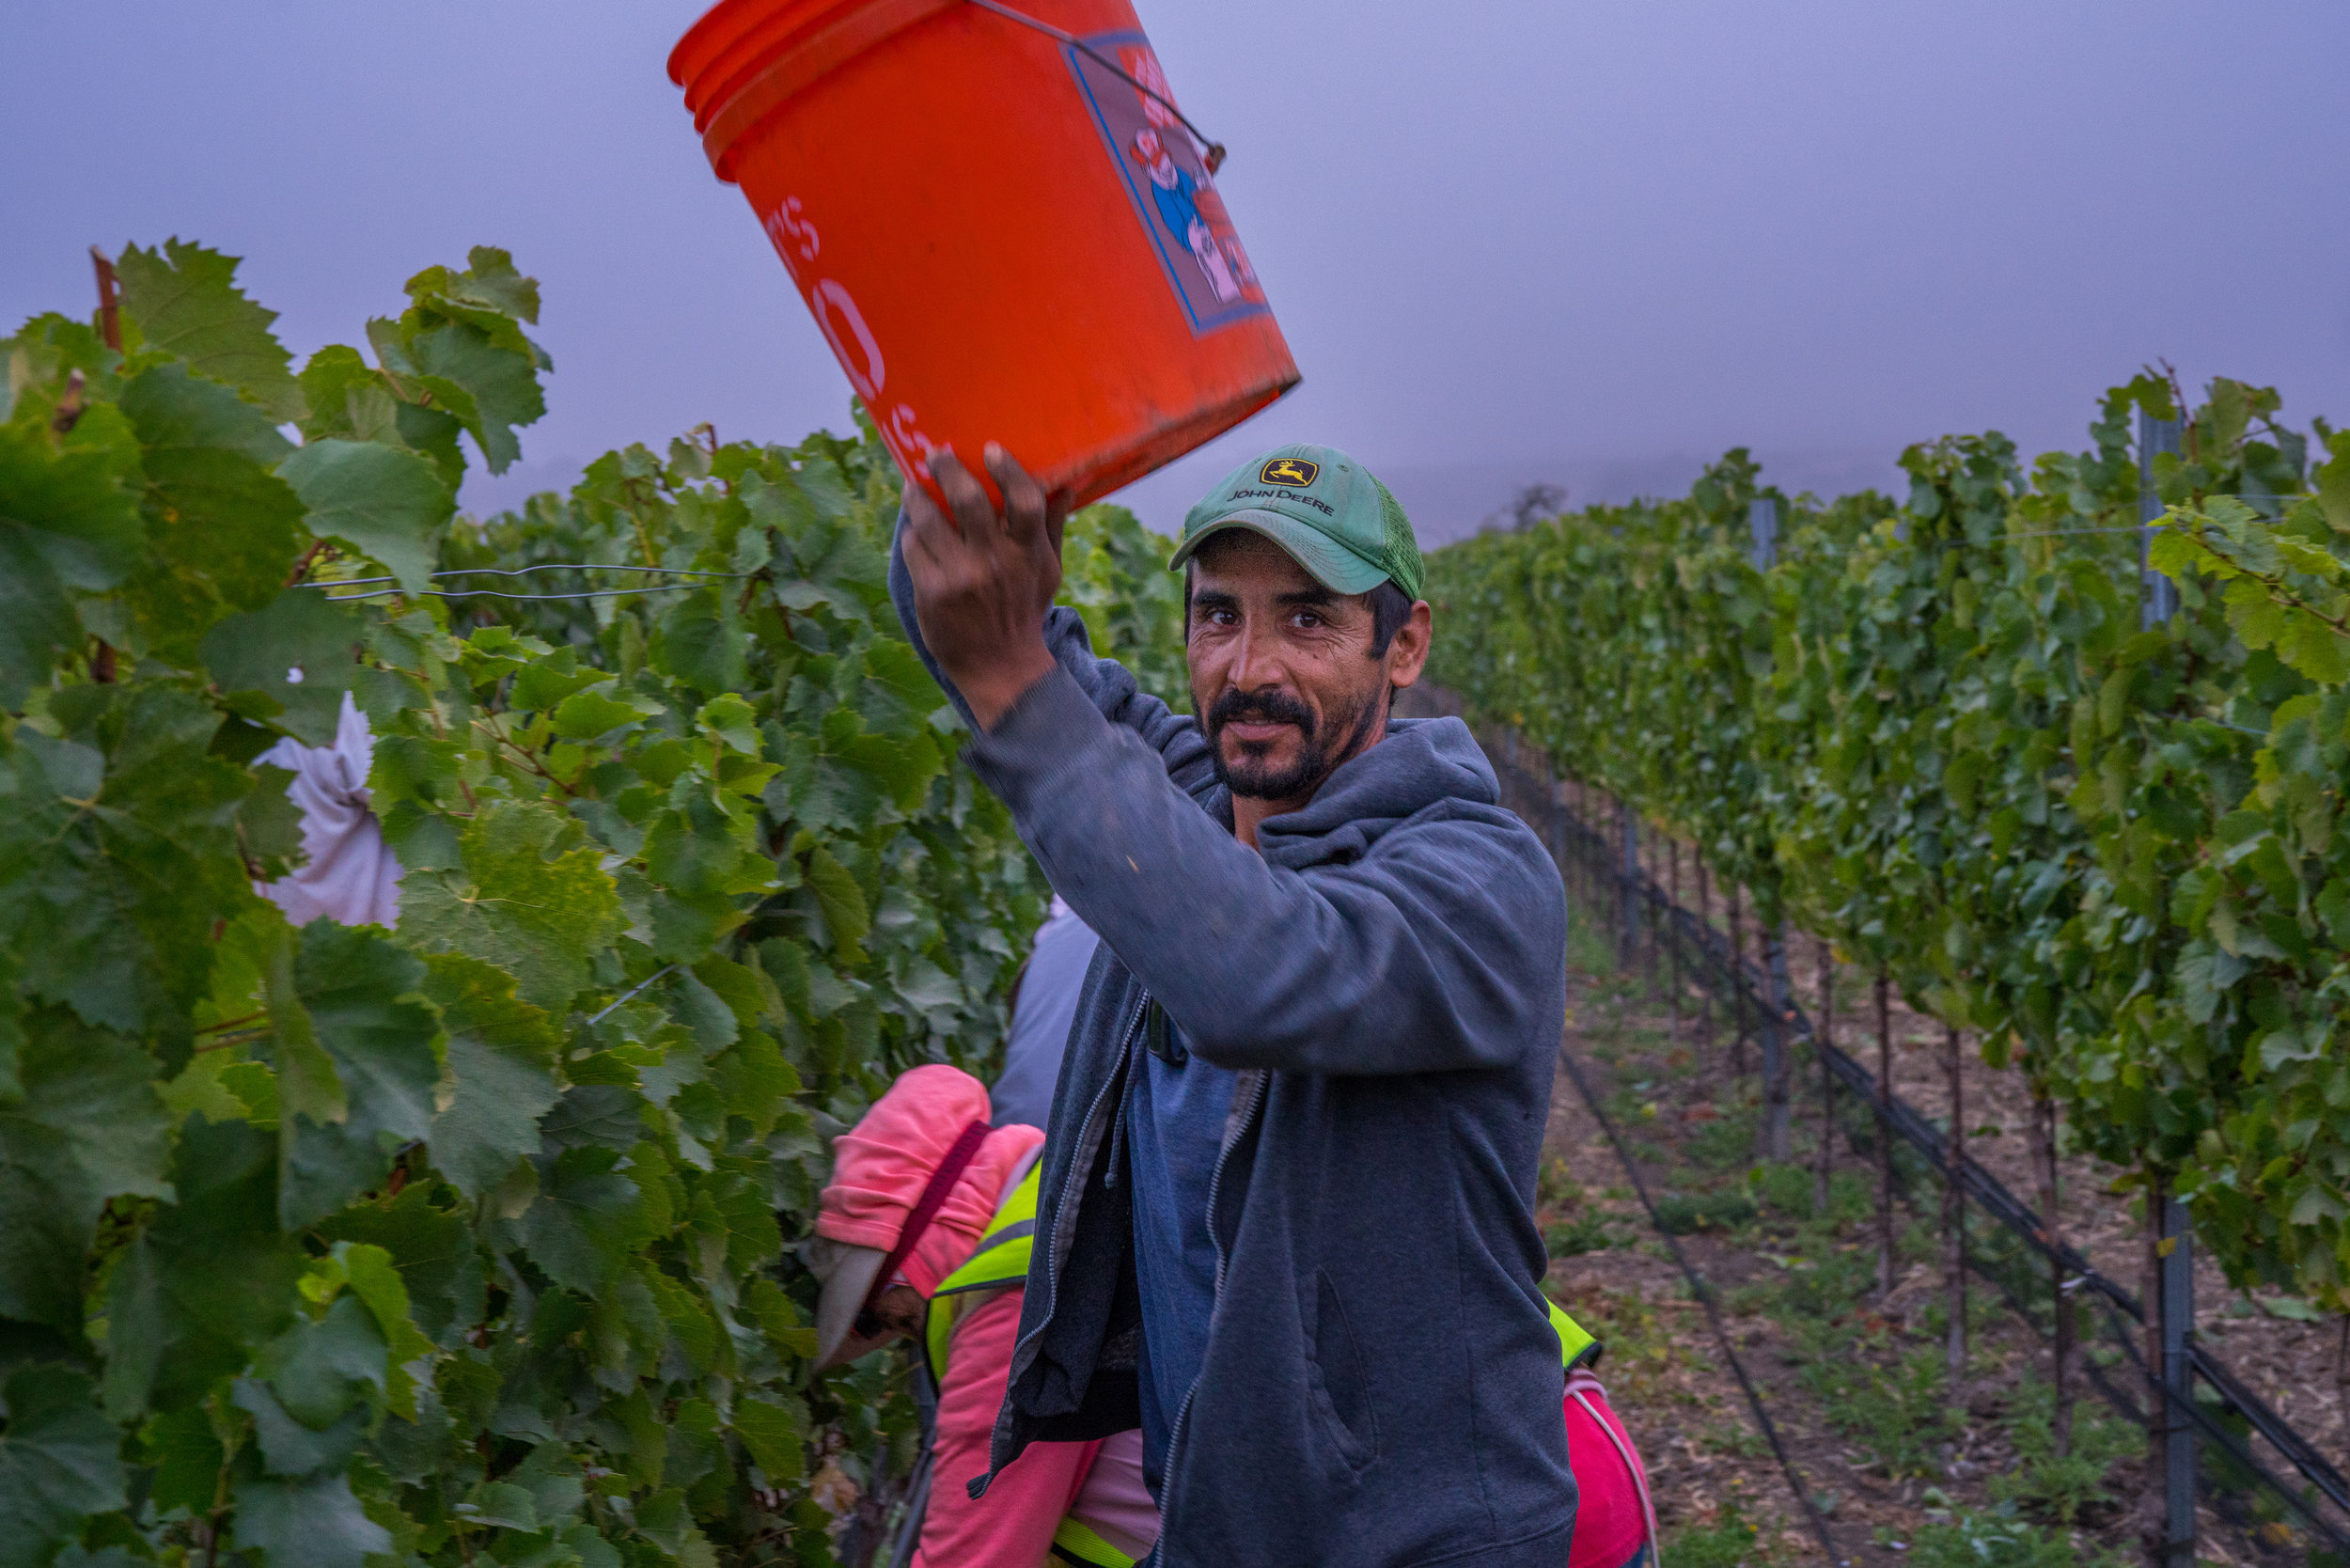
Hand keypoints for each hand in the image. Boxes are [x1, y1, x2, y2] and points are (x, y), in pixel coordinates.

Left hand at [900, 444, 1071, 730]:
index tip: (991, 449)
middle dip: (947, 469)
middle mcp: (995, 562)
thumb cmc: (1024, 610)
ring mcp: (962, 577)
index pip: (1025, 501)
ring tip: (912, 487)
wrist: (1001, 667)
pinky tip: (915, 532)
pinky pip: (915, 548)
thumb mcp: (1048, 571)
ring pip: (930, 520)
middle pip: (969, 500)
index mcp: (1028, 553)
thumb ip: (1052, 527)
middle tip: (935, 453)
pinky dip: (913, 535)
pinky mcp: (933, 593)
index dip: (1008, 470)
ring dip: (917, 497)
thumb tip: (1067, 484)